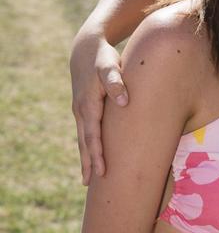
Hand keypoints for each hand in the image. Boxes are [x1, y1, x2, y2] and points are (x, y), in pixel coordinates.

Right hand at [70, 31, 126, 183]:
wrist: (86, 48)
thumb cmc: (102, 56)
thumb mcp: (109, 64)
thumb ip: (115, 80)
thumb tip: (124, 100)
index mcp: (88, 104)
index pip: (93, 135)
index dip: (97, 154)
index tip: (101, 171)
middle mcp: (81, 110)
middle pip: (85, 142)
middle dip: (88, 163)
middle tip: (90, 185)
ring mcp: (81, 111)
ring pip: (83, 140)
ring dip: (85, 159)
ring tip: (87, 180)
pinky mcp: (84, 110)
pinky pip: (86, 133)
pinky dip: (87, 148)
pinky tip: (91, 159)